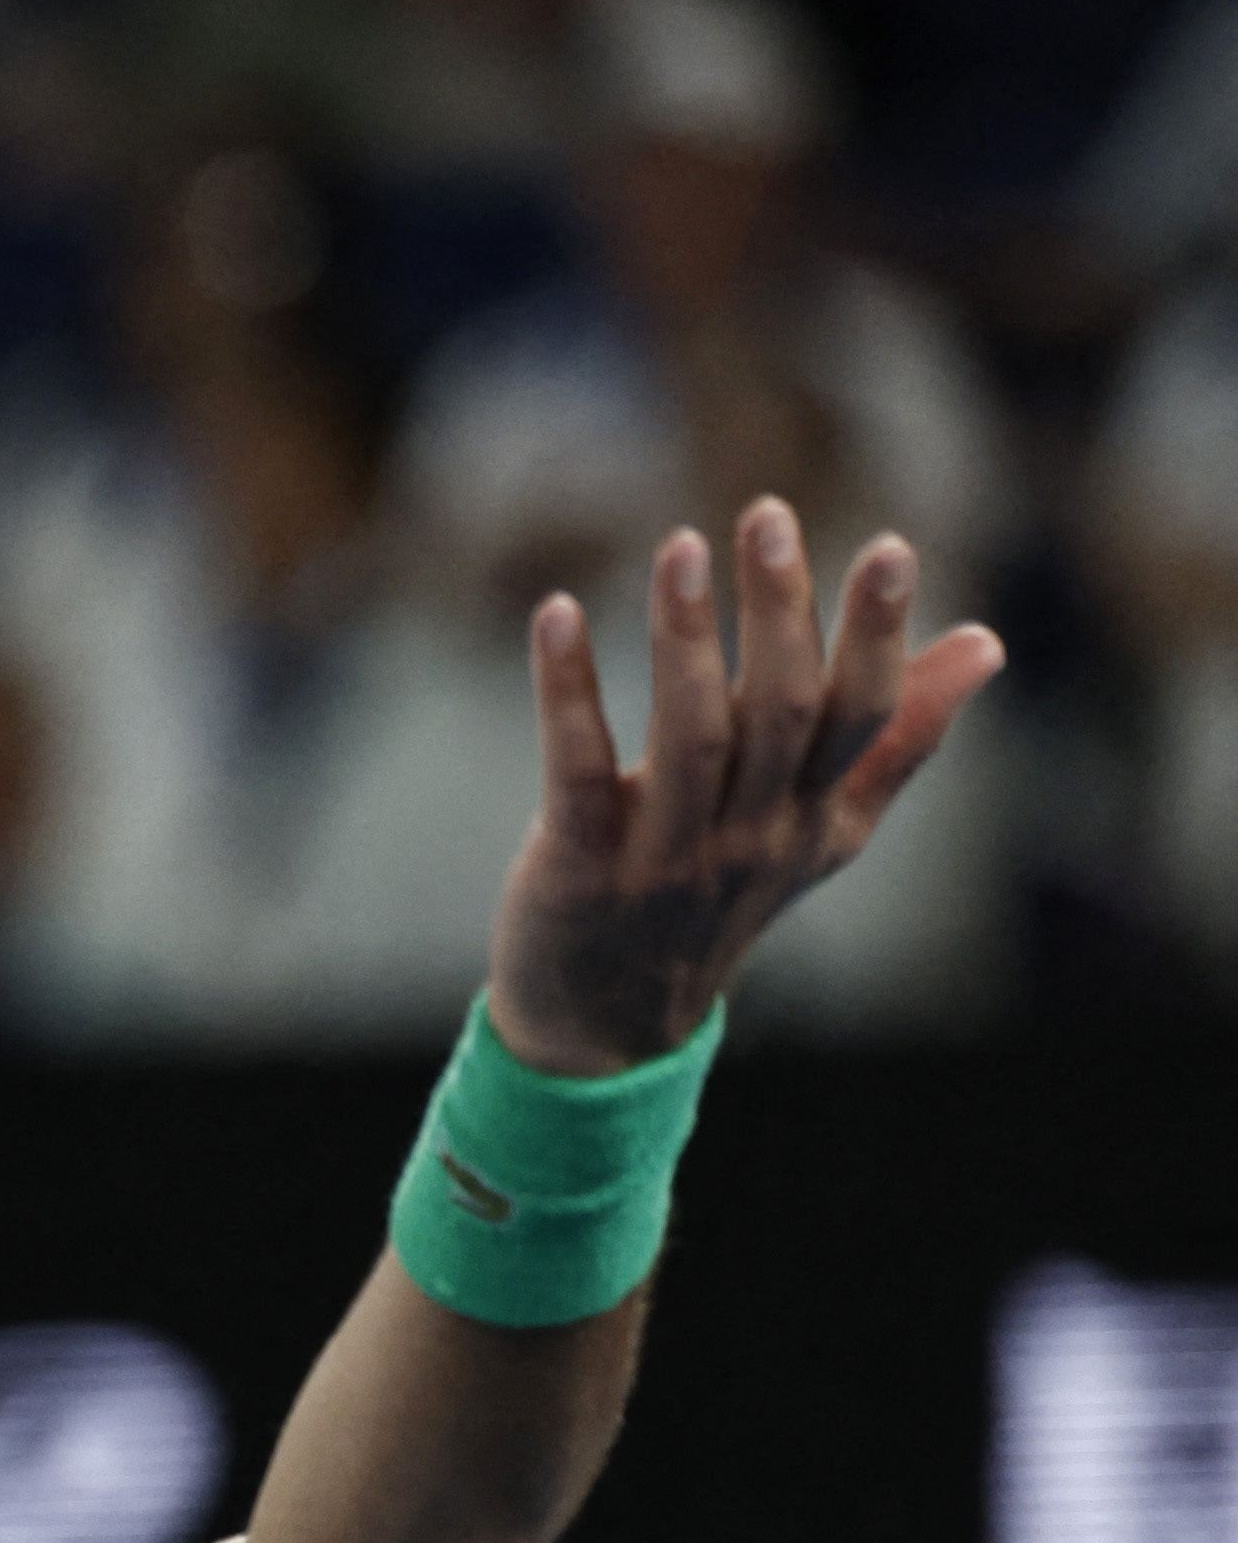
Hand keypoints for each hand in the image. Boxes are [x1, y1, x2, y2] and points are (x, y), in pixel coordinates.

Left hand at [485, 495, 1004, 1074]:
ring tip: (680, 548)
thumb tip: (988, 645)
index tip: (889, 546)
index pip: (864, 717)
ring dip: (686, 638)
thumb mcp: (823, 831)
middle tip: (767, 516)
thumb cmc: (718, 902)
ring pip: (692, 736)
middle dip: (781, 613)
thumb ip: (898, 741)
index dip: (879, 636)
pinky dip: (568, 693)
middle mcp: (752, 838)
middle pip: (782, 713)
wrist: (608, 1026)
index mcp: (815, 819)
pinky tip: (554, 615)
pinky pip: (580, 771)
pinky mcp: (580, 867)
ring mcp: (666, 857)